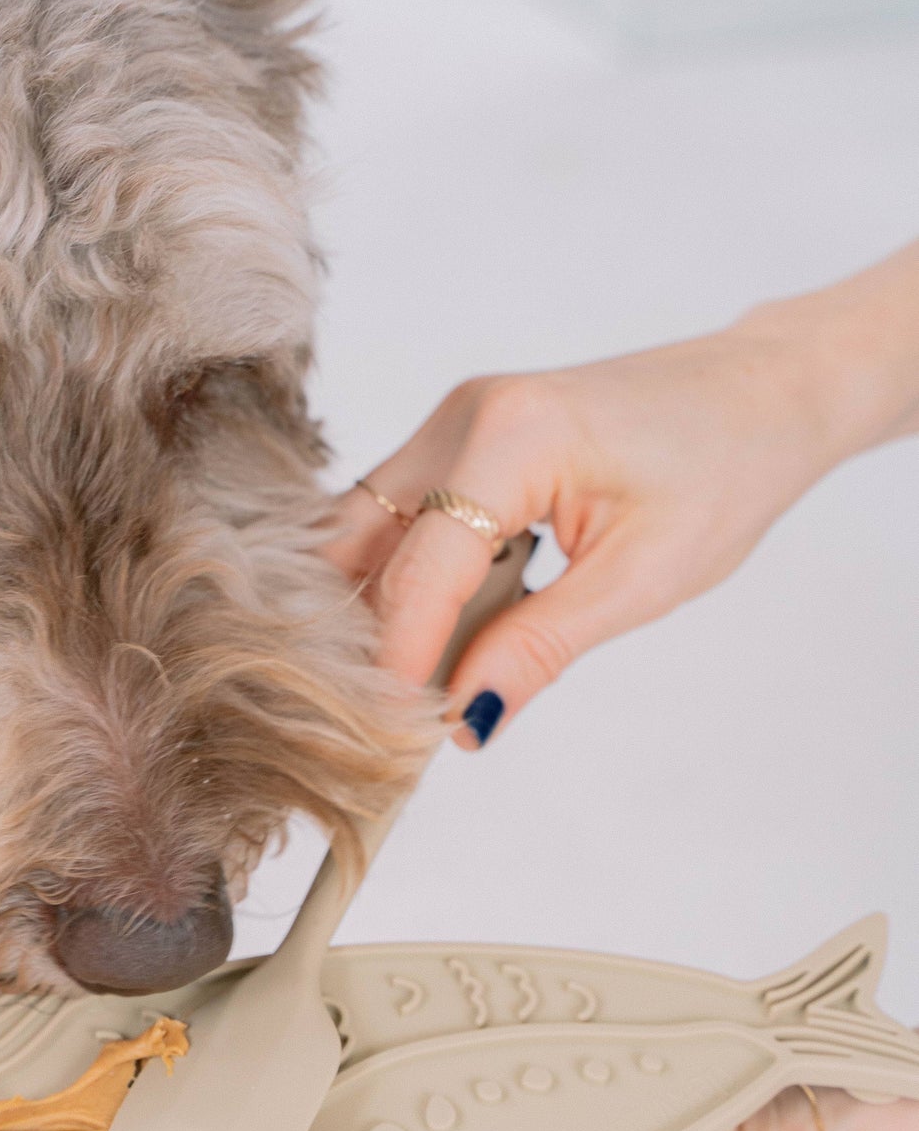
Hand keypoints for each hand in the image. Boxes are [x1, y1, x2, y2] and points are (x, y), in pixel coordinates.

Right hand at [326, 243, 918, 740]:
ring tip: (408, 685)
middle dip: (367, 636)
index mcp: (513, 435)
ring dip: (376, 608)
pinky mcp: (462, 438)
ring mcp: (456, 420)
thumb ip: (539, 648)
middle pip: (366, 543)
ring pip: (368, 529)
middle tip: (389, 718)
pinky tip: (433, 636)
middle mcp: (465, 415)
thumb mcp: (642, 579)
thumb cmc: (727, 469)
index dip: (399, 660)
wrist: (765, 393)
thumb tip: (464, 718)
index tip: (394, 737)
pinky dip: (404, 580)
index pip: (422, 570)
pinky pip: (401, 518)